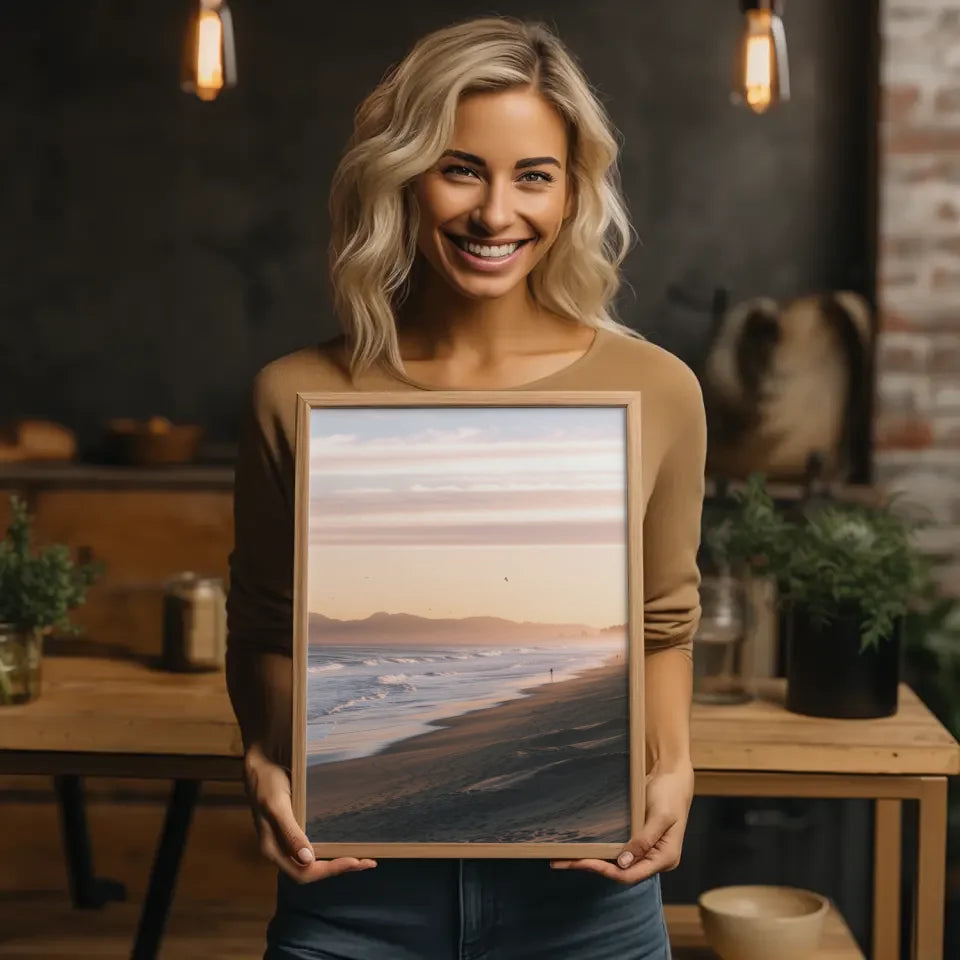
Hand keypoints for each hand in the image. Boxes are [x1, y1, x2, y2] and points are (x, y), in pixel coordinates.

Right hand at [242, 743, 376, 883]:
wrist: (259, 763)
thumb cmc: (267, 782)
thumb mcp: (277, 806)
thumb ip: (290, 833)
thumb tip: (308, 859)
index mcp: (273, 849)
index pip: (304, 873)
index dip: (330, 870)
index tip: (354, 861)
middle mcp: (279, 850)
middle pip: (310, 871)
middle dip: (339, 868)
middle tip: (368, 862)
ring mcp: (285, 840)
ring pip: (312, 862)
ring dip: (336, 862)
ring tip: (362, 858)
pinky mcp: (292, 829)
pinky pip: (312, 847)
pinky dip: (329, 850)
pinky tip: (342, 844)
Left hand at [550, 759, 693, 883]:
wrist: (673, 777)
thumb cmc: (670, 794)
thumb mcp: (660, 816)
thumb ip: (644, 840)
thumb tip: (623, 862)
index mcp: (665, 859)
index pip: (630, 875)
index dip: (605, 870)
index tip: (582, 862)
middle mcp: (655, 860)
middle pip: (620, 872)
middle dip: (592, 867)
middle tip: (562, 862)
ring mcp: (646, 851)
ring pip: (617, 864)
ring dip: (594, 860)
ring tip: (566, 858)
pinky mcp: (639, 841)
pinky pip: (618, 851)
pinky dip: (602, 851)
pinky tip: (584, 848)